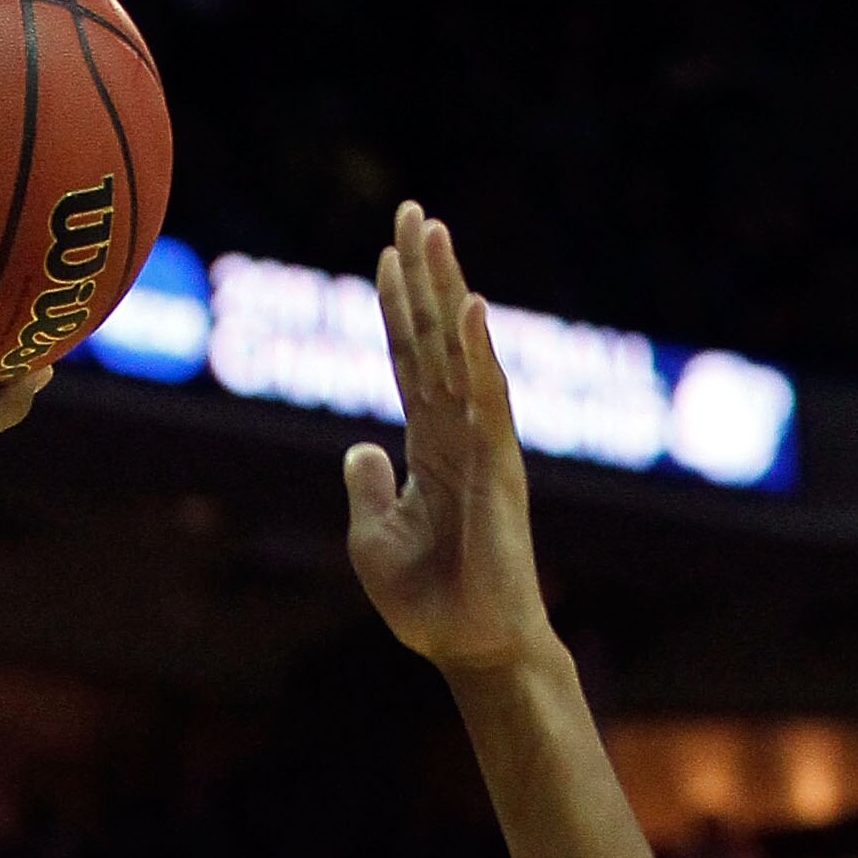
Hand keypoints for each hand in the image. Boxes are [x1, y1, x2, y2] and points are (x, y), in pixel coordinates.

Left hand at [344, 203, 560, 682]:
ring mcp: (483, 443)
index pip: (409, 361)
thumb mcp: (372, 540)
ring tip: (434, 228)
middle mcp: (460, 432)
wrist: (470, 648)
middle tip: (412, 210)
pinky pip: (490, 396)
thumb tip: (358, 445)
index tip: (384, 255)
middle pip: (435, 337)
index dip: (396, 308)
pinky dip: (480, 349)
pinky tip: (468, 305)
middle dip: (423, 274)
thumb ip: (367, 488)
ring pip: (462, 349)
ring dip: (448, 288)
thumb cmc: (428, 603)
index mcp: (429, 447)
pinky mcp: (500, 465)